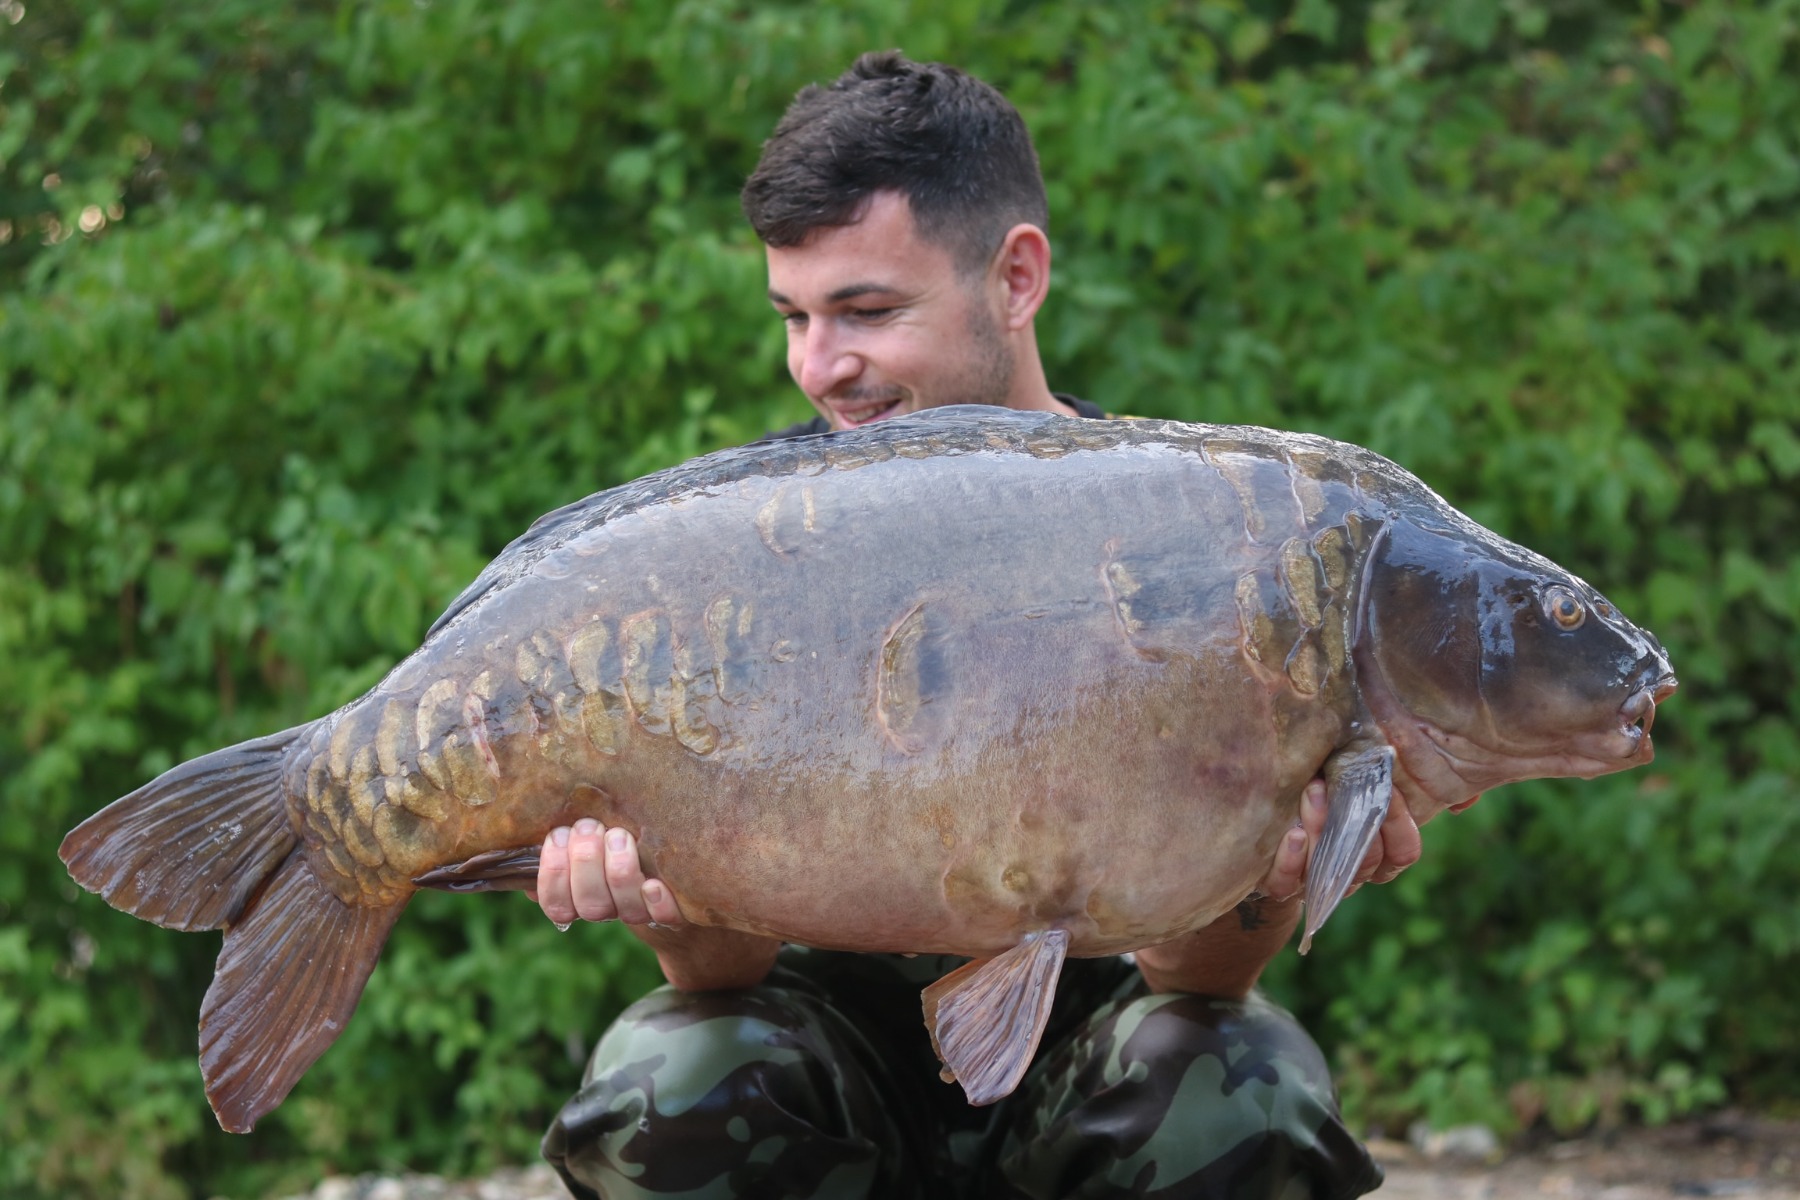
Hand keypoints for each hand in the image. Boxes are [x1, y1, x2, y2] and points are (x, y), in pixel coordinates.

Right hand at [529, 819, 778, 991]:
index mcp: (585, 899)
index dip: (552, 873)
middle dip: (584, 862)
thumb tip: (526, 842)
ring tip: (620, 835)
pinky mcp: (679, 912)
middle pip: (589, 904)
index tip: (557, 835)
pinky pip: (665, 915)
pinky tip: (655, 882)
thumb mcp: (595, 851)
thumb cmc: (632, 856)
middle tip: (589, 827)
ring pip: (623, 907)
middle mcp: (613, 912)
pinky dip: (658, 900)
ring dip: (618, 870)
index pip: (556, 903)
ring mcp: (645, 914)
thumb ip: (566, 848)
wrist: (688, 893)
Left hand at [1252, 776, 1426, 901]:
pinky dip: (1290, 863)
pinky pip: (1287, 887)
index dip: (1399, 822)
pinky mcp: (1280, 884)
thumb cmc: (1312, 778)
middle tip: (1330, 782)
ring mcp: (1317, 881)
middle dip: (1354, 821)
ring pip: (1330, 874)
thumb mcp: (1341, 769)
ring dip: (1321, 832)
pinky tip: (1291, 835)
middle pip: (1368, 862)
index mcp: (1376, 847)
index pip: (1403, 850)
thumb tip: (1384, 748)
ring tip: (1309, 794)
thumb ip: (1364, 767)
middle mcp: (1350, 870)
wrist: (1260, 804)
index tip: (1387, 786)